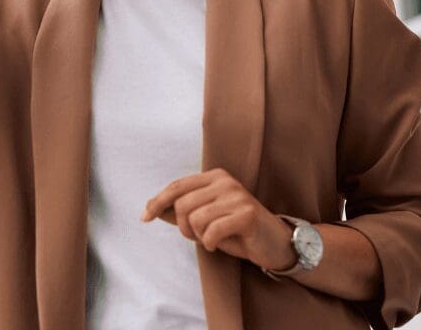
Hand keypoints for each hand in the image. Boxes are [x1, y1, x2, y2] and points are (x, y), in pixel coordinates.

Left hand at [140, 168, 297, 270]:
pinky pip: (211, 231)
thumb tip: (153, 209)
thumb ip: (182, 212)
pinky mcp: (246, 213)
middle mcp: (224, 181)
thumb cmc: (238, 231)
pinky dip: (209, 243)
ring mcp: (236, 195)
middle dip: (183, 227)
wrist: (276, 243)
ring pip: (194, 219)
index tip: (144, 218)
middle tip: (196, 236)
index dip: (158, 202)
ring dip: (197, 236)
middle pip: (182, 204)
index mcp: (214, 176)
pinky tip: (217, 244)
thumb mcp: (206, 219)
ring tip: (211, 239)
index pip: (177, 186)